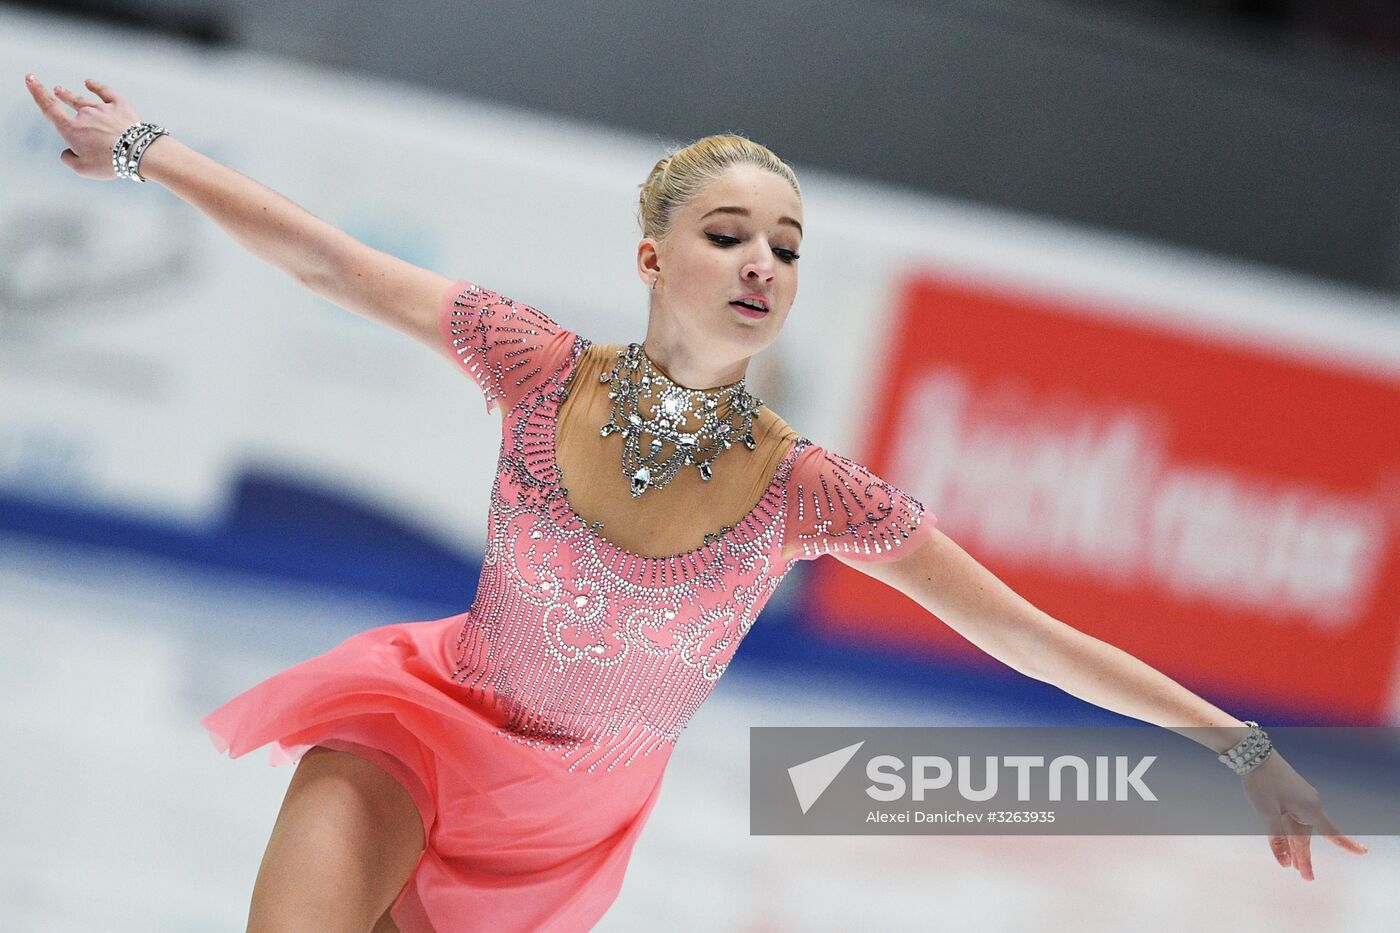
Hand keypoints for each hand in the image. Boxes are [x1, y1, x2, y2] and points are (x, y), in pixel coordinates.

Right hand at [23, 74, 144, 179]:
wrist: (138, 152)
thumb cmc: (111, 162)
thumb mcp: (83, 169)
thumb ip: (69, 159)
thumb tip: (68, 152)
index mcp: (72, 130)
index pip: (50, 108)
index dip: (38, 93)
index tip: (30, 80)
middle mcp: (85, 115)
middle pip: (70, 103)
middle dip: (61, 97)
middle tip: (55, 91)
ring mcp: (103, 108)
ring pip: (84, 99)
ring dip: (72, 95)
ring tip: (63, 90)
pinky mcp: (120, 106)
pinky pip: (106, 93)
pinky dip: (97, 86)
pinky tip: (90, 82)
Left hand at [1240, 750, 1367, 879]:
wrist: (1252, 754)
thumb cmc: (1262, 782)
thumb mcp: (1267, 813)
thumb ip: (1277, 837)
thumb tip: (1285, 861)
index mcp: (1309, 808)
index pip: (1331, 832)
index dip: (1346, 844)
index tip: (1362, 852)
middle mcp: (1308, 805)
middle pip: (1307, 836)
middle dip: (1304, 857)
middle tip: (1306, 878)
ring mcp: (1299, 800)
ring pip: (1296, 829)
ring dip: (1293, 847)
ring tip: (1290, 867)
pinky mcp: (1289, 796)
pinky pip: (1290, 820)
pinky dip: (1285, 833)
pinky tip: (1282, 848)